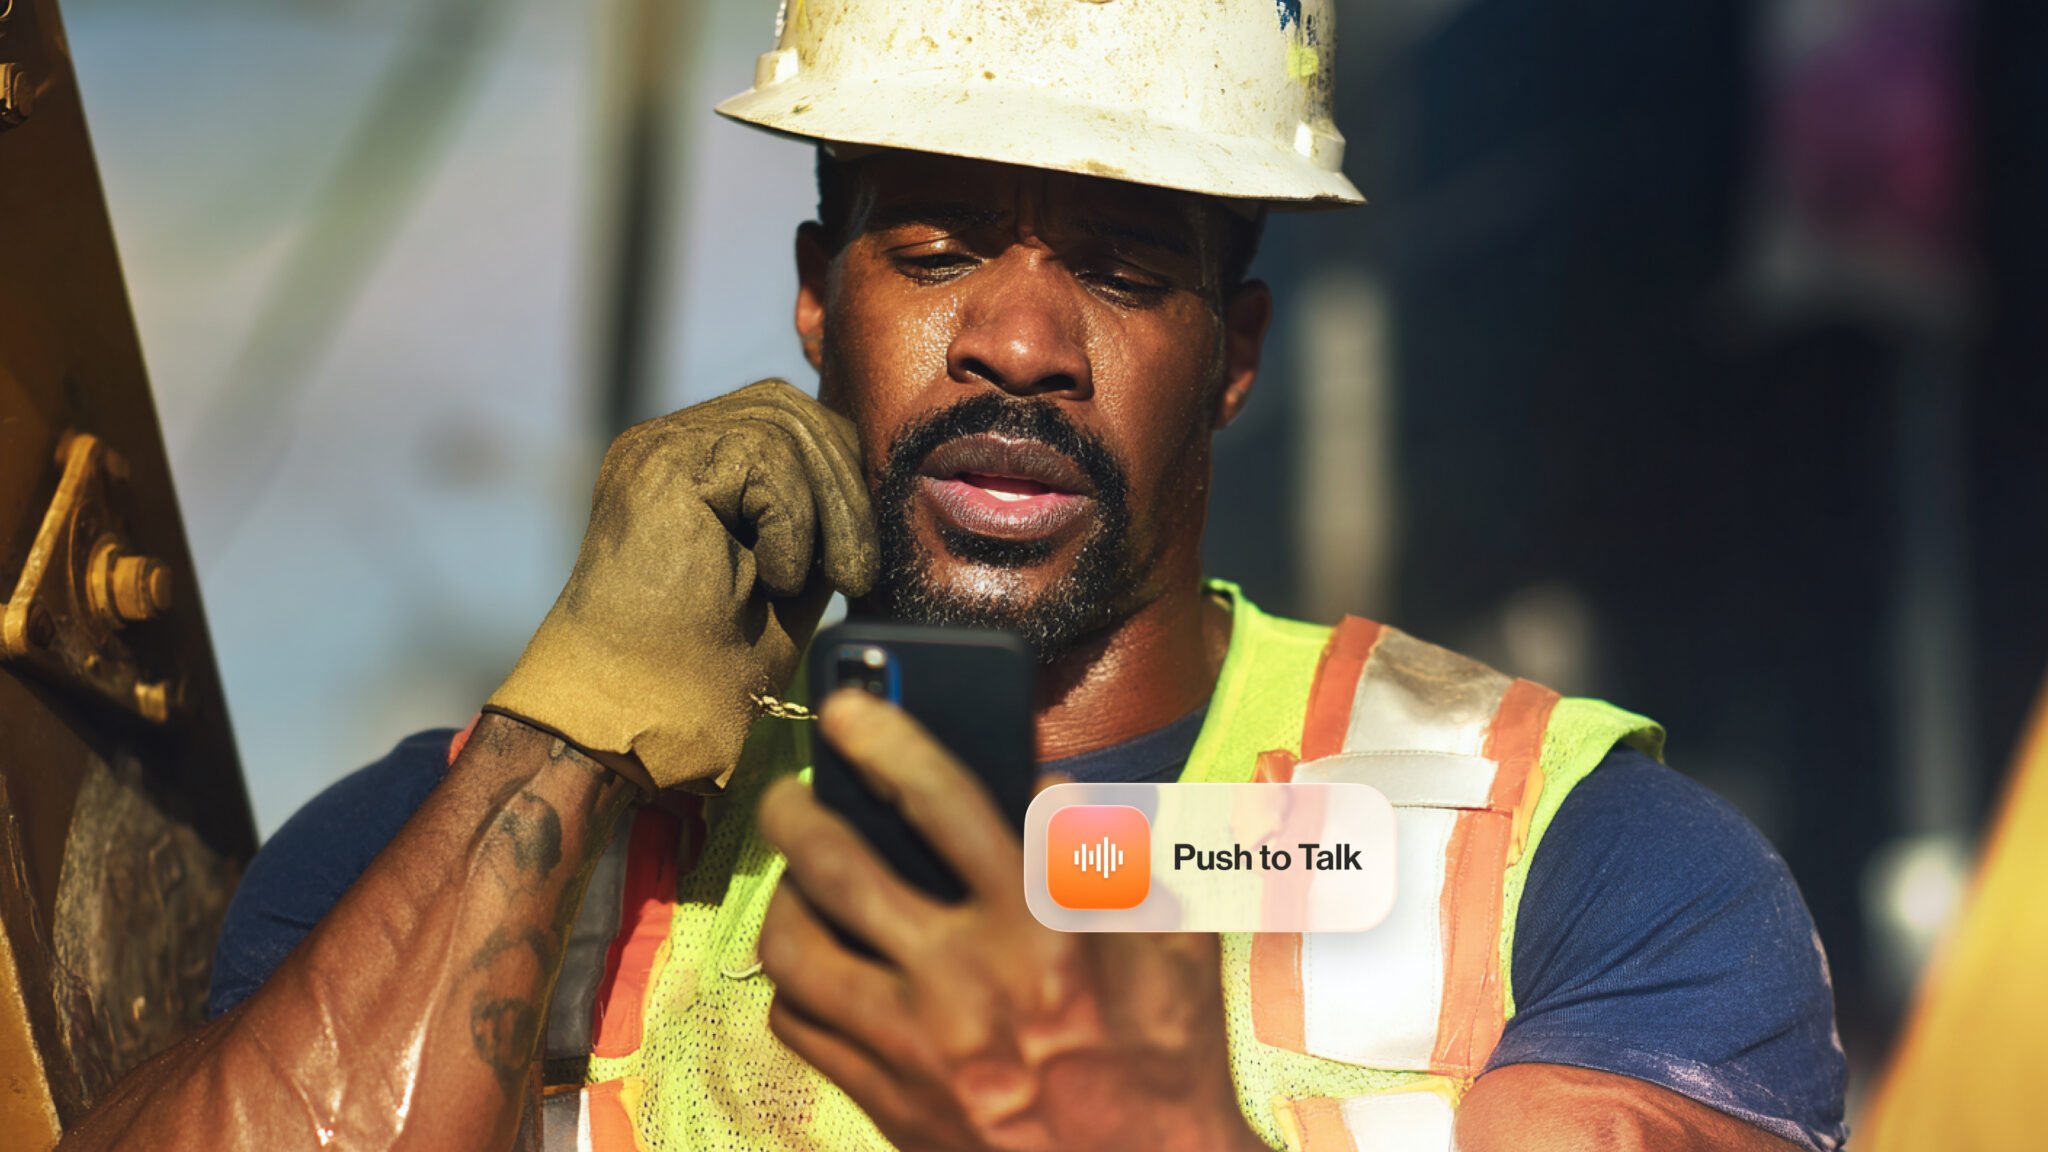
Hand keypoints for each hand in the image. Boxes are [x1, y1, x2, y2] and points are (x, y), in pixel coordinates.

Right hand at [490, 380, 875, 788]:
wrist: (644, 711)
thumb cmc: (710, 665)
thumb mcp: (790, 572)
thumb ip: (815, 513)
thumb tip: (871, 474)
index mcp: (697, 464)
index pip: (789, 419)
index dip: (840, 474)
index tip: (858, 560)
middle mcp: (671, 443)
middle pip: (791, 408)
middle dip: (845, 488)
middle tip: (858, 575)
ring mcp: (659, 445)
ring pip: (784, 424)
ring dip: (825, 510)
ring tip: (814, 582)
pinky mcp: (660, 461)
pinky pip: (764, 454)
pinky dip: (790, 523)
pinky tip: (769, 578)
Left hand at [757, 690, 1263, 1151]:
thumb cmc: (1169, 1063)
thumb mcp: (1175, 941)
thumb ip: (1110, 852)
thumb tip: (1046, 782)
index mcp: (1040, 927)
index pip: (942, 799)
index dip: (885, 735)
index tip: (849, 706)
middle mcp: (964, 981)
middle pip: (835, 866)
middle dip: (795, 810)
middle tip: (787, 790)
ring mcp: (914, 1047)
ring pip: (795, 950)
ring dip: (781, 898)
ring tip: (795, 880)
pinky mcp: (887, 1101)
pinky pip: (800, 1024)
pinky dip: (796, 983)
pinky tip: (818, 964)